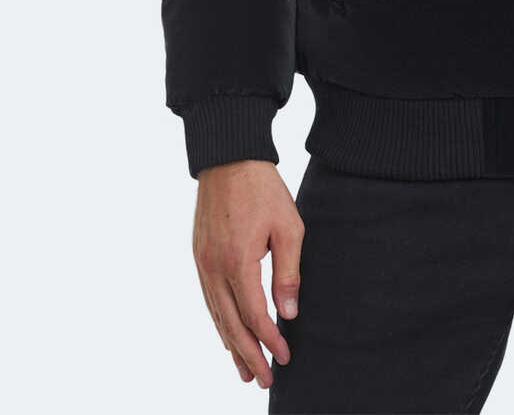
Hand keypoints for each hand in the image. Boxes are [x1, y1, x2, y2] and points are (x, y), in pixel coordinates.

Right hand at [192, 159, 303, 388]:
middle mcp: (214, 268)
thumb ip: (288, 272)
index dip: (270, 340)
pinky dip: (219, 322)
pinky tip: (227, 335)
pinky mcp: (199, 256)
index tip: (285, 357)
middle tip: (263, 381)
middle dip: (248, 355)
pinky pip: (208, 299)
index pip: (254, 314)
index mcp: (239, 261)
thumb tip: (289, 313)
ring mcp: (203, 263)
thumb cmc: (263, 189)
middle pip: (231, 324)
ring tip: (244, 371)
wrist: (228, 158)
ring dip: (230, 346)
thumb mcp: (288, 226)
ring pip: (216, 316)